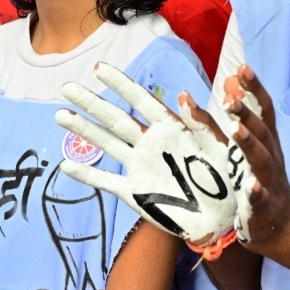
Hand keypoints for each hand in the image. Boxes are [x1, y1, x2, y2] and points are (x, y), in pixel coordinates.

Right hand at [54, 62, 252, 259]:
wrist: (227, 221)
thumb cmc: (230, 182)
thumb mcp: (223, 150)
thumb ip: (204, 125)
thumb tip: (183, 96)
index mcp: (172, 129)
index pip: (141, 100)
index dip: (120, 83)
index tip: (99, 68)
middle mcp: (151, 144)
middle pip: (115, 118)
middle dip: (91, 102)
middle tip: (67, 86)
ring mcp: (141, 168)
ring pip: (106, 144)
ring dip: (83, 130)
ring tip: (59, 114)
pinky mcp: (137, 194)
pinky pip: (107, 182)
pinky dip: (87, 175)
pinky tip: (66, 165)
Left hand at [225, 66, 289, 251]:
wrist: (283, 224)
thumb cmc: (263, 178)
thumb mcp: (254, 146)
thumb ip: (243, 117)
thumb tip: (228, 84)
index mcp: (268, 142)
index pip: (263, 110)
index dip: (255, 89)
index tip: (243, 67)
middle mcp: (271, 157)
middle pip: (261, 132)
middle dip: (246, 114)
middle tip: (228, 99)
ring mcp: (269, 181)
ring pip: (261, 160)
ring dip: (249, 144)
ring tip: (237, 131)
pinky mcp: (263, 207)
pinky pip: (261, 198)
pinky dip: (256, 191)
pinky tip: (251, 186)